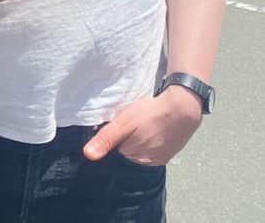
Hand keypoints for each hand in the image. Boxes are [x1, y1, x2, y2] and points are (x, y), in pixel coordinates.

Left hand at [83, 88, 202, 165]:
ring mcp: (159, 159)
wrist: (183, 108)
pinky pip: (152, 149)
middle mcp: (147, 162)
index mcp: (133, 157)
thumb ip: (106, 139)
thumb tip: (88, 155)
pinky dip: (149, 141)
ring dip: (137, 139)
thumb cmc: (151, 113)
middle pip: (126, 151)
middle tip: (131, 123)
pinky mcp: (169, 153)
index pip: (114, 151)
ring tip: (142, 125)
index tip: (118, 125)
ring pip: (139, 150)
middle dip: (124, 139)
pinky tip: (151, 129)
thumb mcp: (123, 123)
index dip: (113, 137)